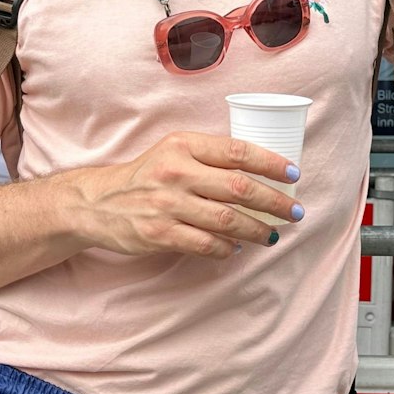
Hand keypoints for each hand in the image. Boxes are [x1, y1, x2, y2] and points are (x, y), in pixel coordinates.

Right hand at [75, 132, 301, 259]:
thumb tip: (260, 173)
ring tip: (272, 235)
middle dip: (274, 202)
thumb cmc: (146, 176)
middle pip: (239, 187)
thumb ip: (209, 157)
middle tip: (295, 212)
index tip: (293, 175)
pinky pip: (206, 244)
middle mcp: (176, 172)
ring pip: (227, 220)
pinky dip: (228, 248)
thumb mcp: (173, 152)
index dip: (270, 163)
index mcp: (183, 145)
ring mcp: (167, 204)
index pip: (237, 151)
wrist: (98, 203)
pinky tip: (237, 247)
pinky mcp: (160, 233)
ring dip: (257, 230)